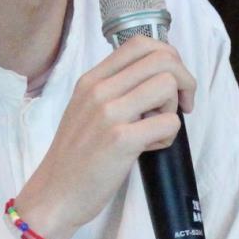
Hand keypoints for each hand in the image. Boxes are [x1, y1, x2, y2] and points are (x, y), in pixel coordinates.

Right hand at [13, 34, 196, 238]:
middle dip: (183, 81)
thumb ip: (114, 91)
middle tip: (180, 106)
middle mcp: (99, 90)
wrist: (54, 195)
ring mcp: (109, 114)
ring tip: (157, 129)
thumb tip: (156, 82)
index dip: (168, 58)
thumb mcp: (84, 111)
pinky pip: (168, 123)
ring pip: (168, 85)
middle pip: (162, 59)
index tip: (171, 84)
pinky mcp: (121, 140)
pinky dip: (169, 136)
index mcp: (91, 80)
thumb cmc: (75, 158)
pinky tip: (150, 148)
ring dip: (173, 108)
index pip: (140, 44)